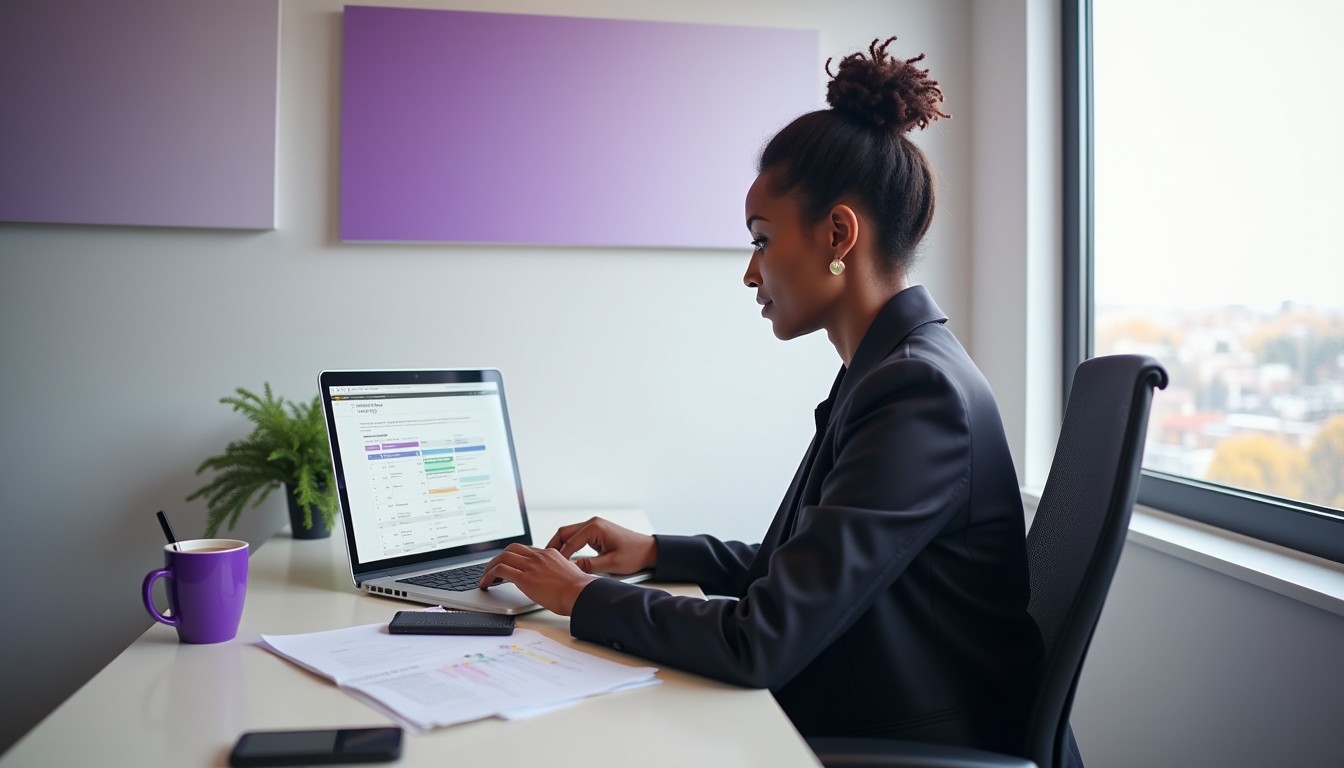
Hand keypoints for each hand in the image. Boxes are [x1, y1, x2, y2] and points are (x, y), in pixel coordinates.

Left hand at [477, 543, 595, 615]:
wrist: (581, 593)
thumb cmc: (578, 590)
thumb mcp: (568, 574)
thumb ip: (556, 573)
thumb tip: (552, 582)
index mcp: (549, 554)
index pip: (526, 551)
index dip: (514, 557)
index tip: (508, 565)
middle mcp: (539, 557)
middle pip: (511, 549)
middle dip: (498, 558)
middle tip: (492, 569)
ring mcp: (531, 566)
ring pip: (503, 557)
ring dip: (490, 567)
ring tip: (485, 577)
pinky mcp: (524, 578)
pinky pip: (501, 570)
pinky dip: (490, 575)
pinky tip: (487, 583)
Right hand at [546, 517, 656, 575]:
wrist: (647, 550)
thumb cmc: (634, 554)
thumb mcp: (611, 563)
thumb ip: (589, 565)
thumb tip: (571, 568)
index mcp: (595, 528)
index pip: (570, 541)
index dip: (560, 556)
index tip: (552, 567)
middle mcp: (592, 523)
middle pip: (564, 533)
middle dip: (553, 546)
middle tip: (544, 561)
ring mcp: (593, 526)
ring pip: (568, 534)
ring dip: (560, 545)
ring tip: (551, 560)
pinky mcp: (595, 532)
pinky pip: (576, 536)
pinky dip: (568, 545)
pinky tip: (563, 556)